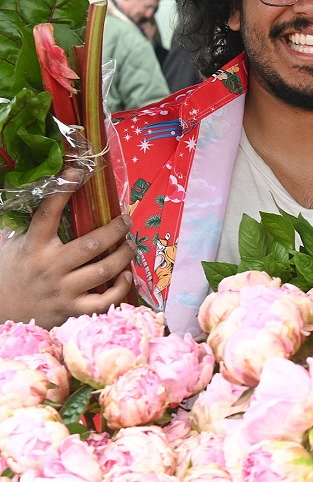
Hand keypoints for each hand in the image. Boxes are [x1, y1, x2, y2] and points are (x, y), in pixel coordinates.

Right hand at [0, 169, 133, 327]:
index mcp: (33, 246)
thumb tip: (41, 195)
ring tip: (131, 245)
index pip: (48, 213)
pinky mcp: (71, 310)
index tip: (77, 171)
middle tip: (126, 221)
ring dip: (124, 256)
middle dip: (116, 230)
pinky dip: (121, 288)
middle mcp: (50, 266)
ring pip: (103, 270)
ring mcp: (62, 290)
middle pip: (92, 244)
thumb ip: (27, 226)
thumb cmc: (8, 274)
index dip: (63, 191)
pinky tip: (126, 277)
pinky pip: (104, 301)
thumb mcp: (11, 246)